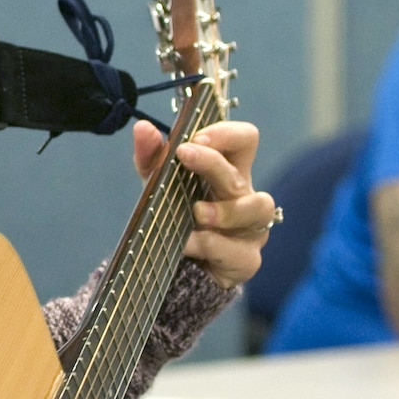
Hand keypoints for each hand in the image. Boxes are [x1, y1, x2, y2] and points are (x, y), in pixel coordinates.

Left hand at [133, 118, 274, 288]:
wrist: (181, 270)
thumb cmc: (178, 219)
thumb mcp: (159, 186)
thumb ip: (152, 158)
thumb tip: (142, 127)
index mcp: (229, 172)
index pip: (245, 140)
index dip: (227, 133)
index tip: (195, 137)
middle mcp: (245, 198)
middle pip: (240, 173)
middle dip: (212, 162)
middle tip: (184, 155)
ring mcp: (251, 230)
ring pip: (256, 210)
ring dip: (225, 209)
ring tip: (197, 212)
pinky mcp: (246, 260)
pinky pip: (236, 251)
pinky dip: (210, 245)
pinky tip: (188, 244)